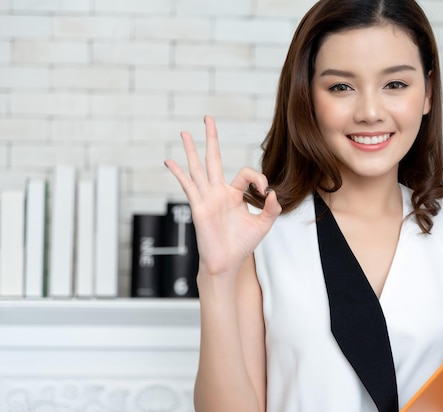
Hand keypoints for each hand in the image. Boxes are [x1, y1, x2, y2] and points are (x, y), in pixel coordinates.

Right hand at [164, 115, 281, 278]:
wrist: (227, 263)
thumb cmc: (242, 245)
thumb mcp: (263, 224)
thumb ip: (271, 208)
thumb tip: (272, 192)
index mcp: (234, 194)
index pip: (244, 173)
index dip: (257, 177)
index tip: (265, 189)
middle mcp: (218, 192)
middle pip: (214, 159)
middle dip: (212, 138)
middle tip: (208, 118)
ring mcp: (207, 198)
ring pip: (198, 168)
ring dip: (191, 150)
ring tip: (185, 132)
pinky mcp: (199, 207)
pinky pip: (188, 186)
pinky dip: (179, 173)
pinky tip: (169, 161)